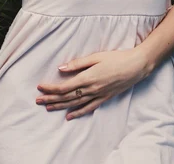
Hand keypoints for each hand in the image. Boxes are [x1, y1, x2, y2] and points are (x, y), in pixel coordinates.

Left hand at [35, 49, 149, 120]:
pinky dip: (78, 113)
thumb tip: (61, 69)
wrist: (136, 66)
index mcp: (87, 78)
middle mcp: (92, 89)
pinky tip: (69, 116)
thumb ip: (77, 64)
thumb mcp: (95, 57)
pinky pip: (89, 108)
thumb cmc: (115, 58)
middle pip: (67, 97)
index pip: (64, 87)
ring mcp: (99, 95)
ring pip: (76, 104)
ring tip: (48, 108)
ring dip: (61, 106)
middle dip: (51, 99)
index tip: (39, 87)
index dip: (51, 88)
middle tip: (38, 101)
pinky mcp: (105, 98)